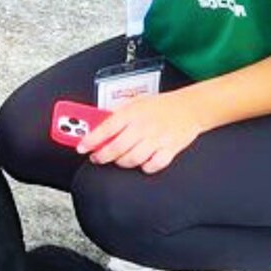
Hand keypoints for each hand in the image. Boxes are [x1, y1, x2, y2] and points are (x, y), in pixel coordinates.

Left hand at [77, 91, 206, 173]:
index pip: (105, 128)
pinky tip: (142, 163)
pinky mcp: (170, 149)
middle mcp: (143, 126)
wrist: (189, 107)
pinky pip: (153, 165)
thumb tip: (97, 126)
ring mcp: (157, 139)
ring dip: (122, 163)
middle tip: (97, 158)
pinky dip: (145, 167)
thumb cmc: (160, 105)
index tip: (81, 147)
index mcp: (132, 113)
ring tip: (119, 159)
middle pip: (116, 148)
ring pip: (132, 159)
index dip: (91, 140)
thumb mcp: (135, 103)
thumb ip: (117, 115)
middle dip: (102, 156)